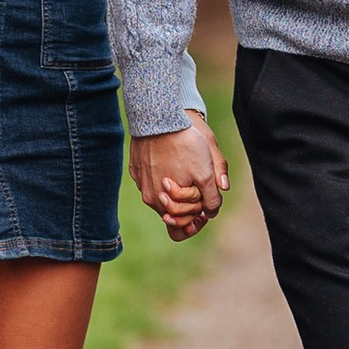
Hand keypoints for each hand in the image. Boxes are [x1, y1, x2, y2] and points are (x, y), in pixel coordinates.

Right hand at [132, 121, 226, 243]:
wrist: (158, 117)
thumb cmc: (184, 144)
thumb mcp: (206, 171)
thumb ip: (211, 197)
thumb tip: (212, 211)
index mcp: (164, 205)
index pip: (178, 231)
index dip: (195, 224)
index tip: (205, 212)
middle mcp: (149, 198)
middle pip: (171, 212)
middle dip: (187, 206)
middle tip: (200, 188)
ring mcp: (140, 182)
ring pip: (162, 195)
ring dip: (176, 190)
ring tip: (187, 169)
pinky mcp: (136, 167)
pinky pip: (151, 178)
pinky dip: (164, 175)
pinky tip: (173, 159)